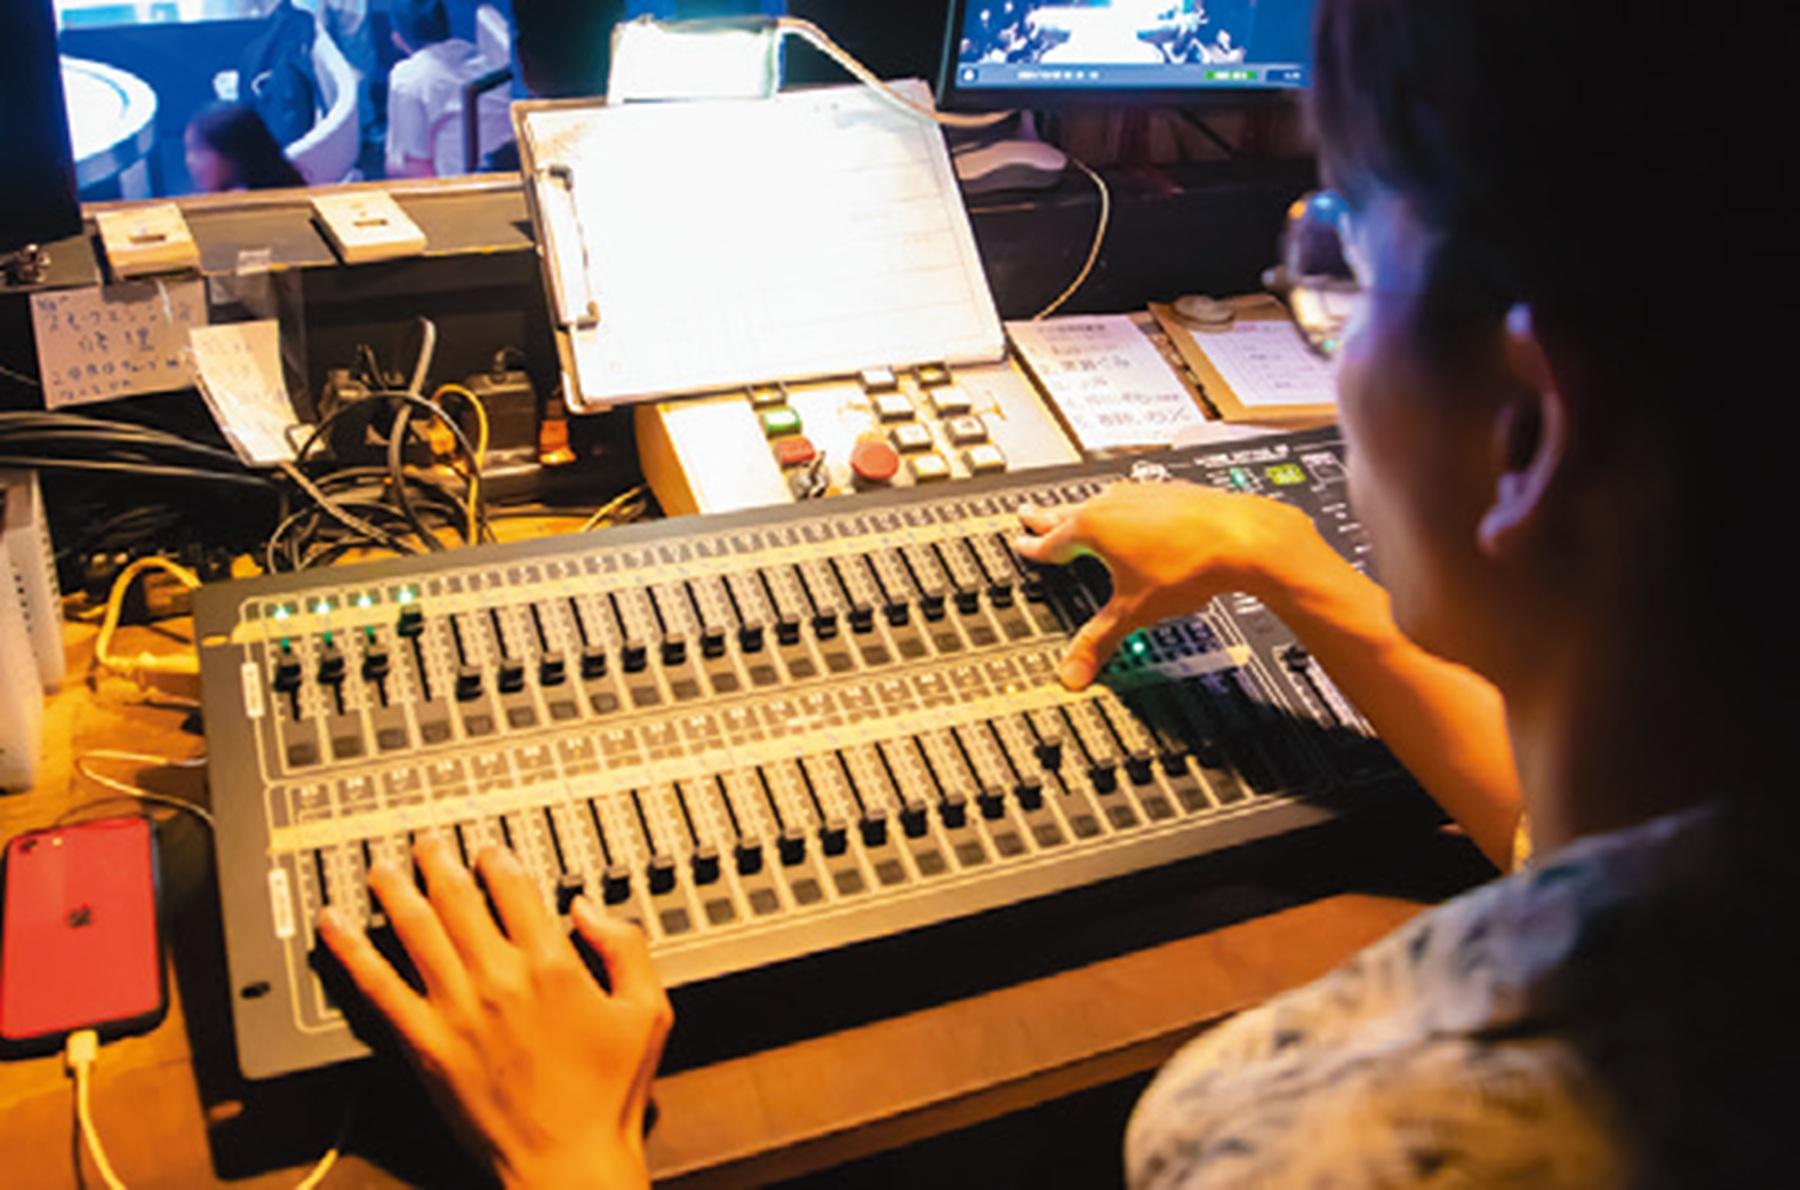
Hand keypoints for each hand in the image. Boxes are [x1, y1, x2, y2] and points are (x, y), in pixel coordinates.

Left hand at [319, 835, 671, 1188]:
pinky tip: (334, 926)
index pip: (514, 888)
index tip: (487, 851)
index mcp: (552, 964)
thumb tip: (589, 908)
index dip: (496, 860)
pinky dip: (352, 950)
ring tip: (380, 867)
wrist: (568, 1163)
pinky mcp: (425, 1045)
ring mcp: (456, 1010)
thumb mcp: (649, 1012)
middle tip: (425, 844)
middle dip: (438, 861)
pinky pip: (378, 986)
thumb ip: (625, 947)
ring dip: (394, 889)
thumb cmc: (609, 1097)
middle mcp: (499, 978)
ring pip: (415, 928)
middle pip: (457, 898)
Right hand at [1014, 481, 1320, 688]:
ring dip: (1085, 508)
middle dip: (1048, 517)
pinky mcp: (1173, 493)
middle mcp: (1115, 504)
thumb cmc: (1189, 564)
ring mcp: (1145, 494)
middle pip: (1070, 512)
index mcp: (1094, 528)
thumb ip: (1099, 641)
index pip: (1052, 541)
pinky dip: (1124, 506)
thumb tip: (1072, 672)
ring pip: (1103, 500)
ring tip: (1079, 512)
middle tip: (1029, 514)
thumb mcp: (1134, 611)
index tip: (1021, 542)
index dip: (1034, 547)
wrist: (1244, 537)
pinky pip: (1136, 496)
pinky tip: (1136, 512)